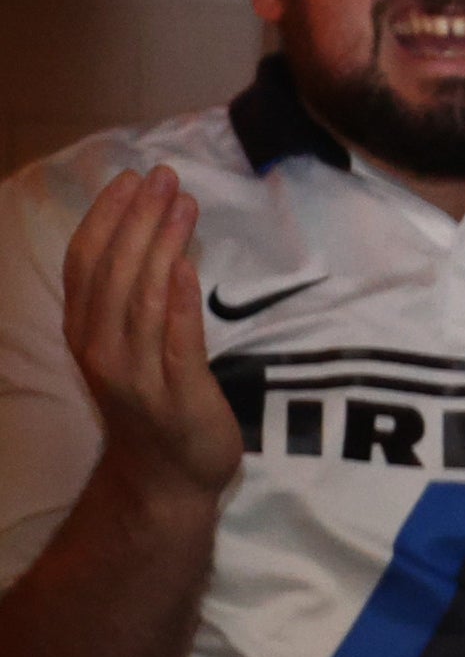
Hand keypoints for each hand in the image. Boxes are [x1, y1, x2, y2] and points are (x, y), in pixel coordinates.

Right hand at [58, 168, 243, 509]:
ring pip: (143, 297)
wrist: (165, 479)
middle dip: (137, 219)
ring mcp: (136, 373)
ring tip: (184, 205)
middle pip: (113, 271)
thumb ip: (136, 299)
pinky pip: (176, 340)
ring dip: (162, 245)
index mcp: (86, 331)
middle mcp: (101, 348)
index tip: (132, 179)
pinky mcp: (177, 395)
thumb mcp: (129, 346)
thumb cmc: (152, 405)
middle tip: (165, 177)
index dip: (106, 216)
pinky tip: (187, 265)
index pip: (86, 262)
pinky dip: (179, 301)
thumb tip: (160, 239)